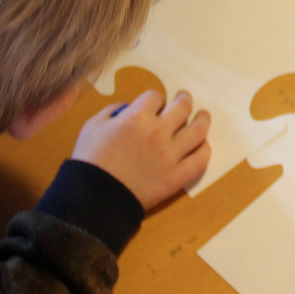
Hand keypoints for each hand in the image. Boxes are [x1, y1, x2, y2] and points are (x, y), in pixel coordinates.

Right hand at [73, 90, 211, 209]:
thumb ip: (111, 111)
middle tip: (183, 99)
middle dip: (183, 100)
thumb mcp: (92, 126)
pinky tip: (202, 145)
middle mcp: (158, 132)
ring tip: (202, 117)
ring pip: (198, 130)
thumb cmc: (90, 160)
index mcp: (137, 117)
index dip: (155, 98)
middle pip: (182, 107)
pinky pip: (200, 160)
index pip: (156, 96)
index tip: (155, 104)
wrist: (94, 197)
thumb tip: (127, 107)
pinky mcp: (177, 176)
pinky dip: (204, 150)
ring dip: (203, 120)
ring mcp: (171, 155)